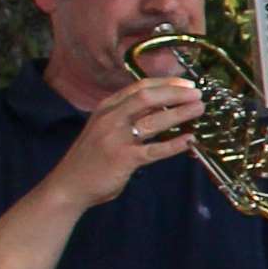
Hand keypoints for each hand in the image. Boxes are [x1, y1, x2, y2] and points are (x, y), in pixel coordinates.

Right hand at [52, 65, 206, 205]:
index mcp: (107, 107)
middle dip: (176, 93)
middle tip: (198, 93)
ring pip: (153, 120)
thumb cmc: (91, 156)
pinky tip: (189, 140)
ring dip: (180, 113)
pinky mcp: (123, 159)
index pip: (140, 87)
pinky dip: (174, 145)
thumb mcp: (105, 127)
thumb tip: (162, 105)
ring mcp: (116, 138)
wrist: (68, 185)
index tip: (187, 83)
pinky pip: (154, 150)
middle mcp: (111, 118)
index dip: (166, 83)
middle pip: (148, 97)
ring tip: (199, 109)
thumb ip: (128, 115)